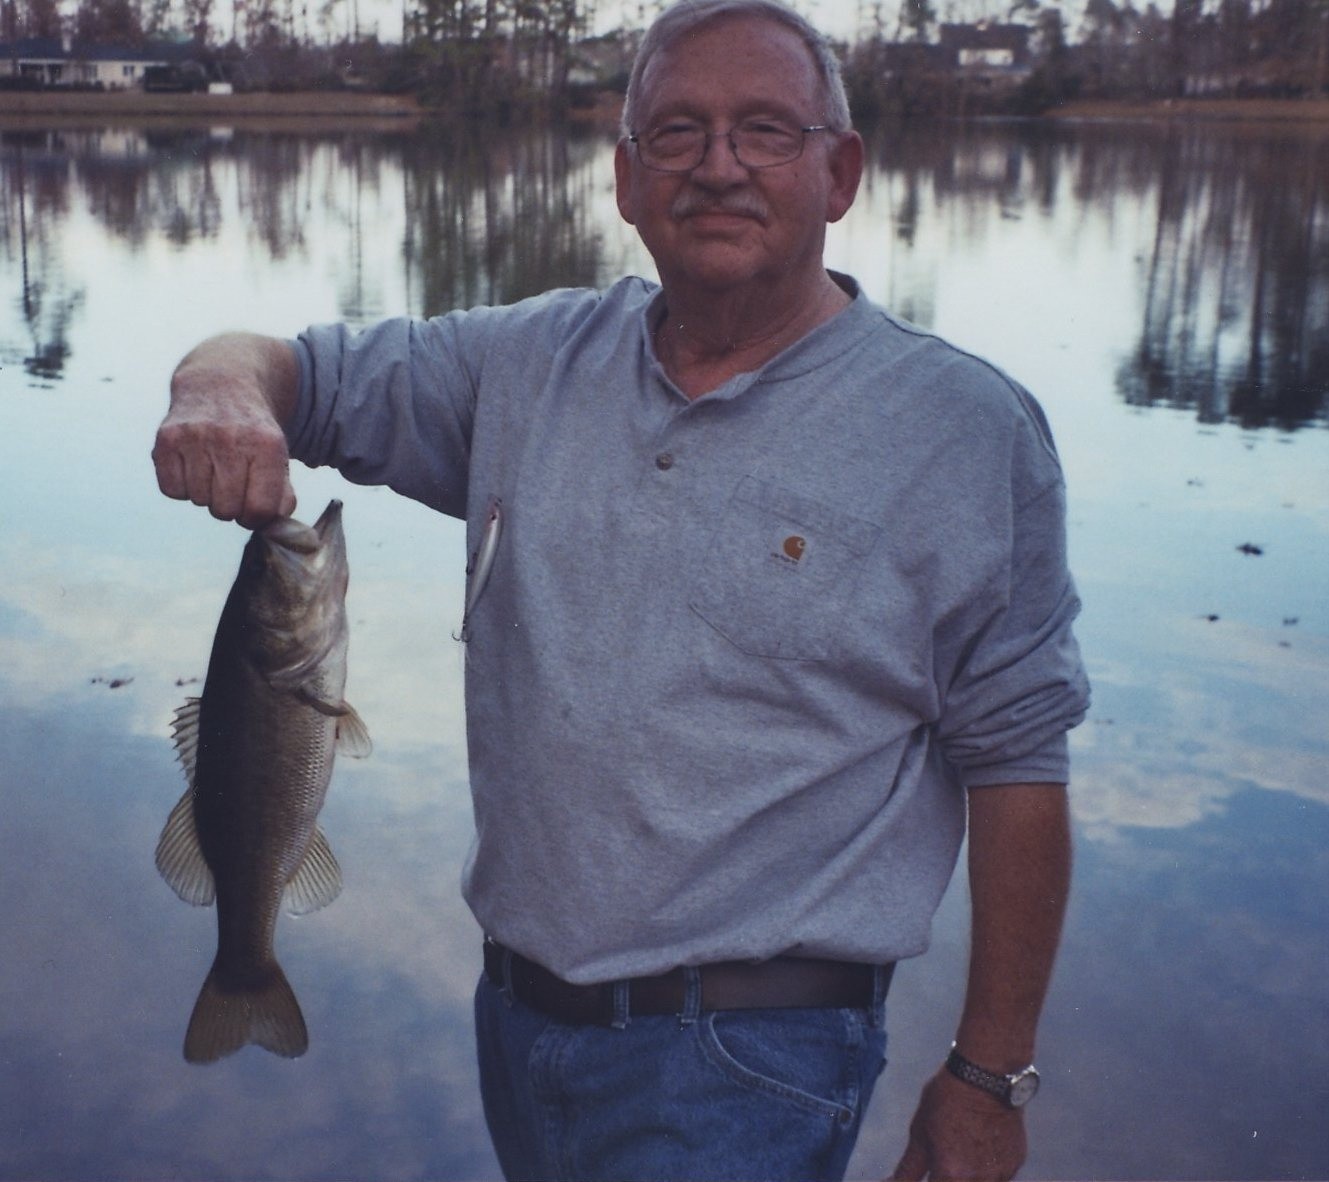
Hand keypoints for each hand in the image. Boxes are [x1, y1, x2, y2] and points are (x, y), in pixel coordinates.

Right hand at [152, 335, 297, 528]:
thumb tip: (272, 522)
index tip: (253, 506)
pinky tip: (193, 465)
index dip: (255, 517)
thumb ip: (282, 495)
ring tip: (213, 468)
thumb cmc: (253, 433)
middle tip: (233, 484)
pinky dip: (182, 486)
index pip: (259, 509)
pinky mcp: (166, 438)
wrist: (221, 385)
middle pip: (227, 510)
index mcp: (266, 445)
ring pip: (199, 501)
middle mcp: (230, 438)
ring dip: (206, 494)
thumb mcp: (278, 458)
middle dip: (231, 506)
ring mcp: (195, 436)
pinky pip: (172, 490)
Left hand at [891, 1068, 1026, 1181]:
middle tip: (944, 1160)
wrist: (985, 1074)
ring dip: (967, 1177)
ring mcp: (1001, 1174)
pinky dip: (985, 1170)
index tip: (929, 1170)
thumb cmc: (946, 1099)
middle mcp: (979, 1180)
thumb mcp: (920, 1133)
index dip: (931, 1179)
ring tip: (961, 1149)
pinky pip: (998, 1178)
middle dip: (948, 1178)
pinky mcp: (1015, 1163)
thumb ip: (907, 1169)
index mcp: (951, 1174)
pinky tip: (979, 1145)